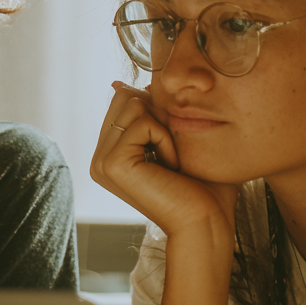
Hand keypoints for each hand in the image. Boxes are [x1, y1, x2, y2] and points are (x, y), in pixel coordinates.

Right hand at [90, 81, 238, 241]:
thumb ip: (149, 112)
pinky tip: (171, 167)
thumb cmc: (201, 186)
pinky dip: (166, 139)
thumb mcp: (171, 139)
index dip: (154, 108)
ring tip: (171, 161)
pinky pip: (143, 122)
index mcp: (109, 154)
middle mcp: (99, 159)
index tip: (170, 144)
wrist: (206, 221)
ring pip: (132, 103)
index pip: (123, 100)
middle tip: (172, 150)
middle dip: (157, 114)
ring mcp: (101, 162)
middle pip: (124, 96)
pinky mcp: (111, 164)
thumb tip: (120, 83)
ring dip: (163, 127)